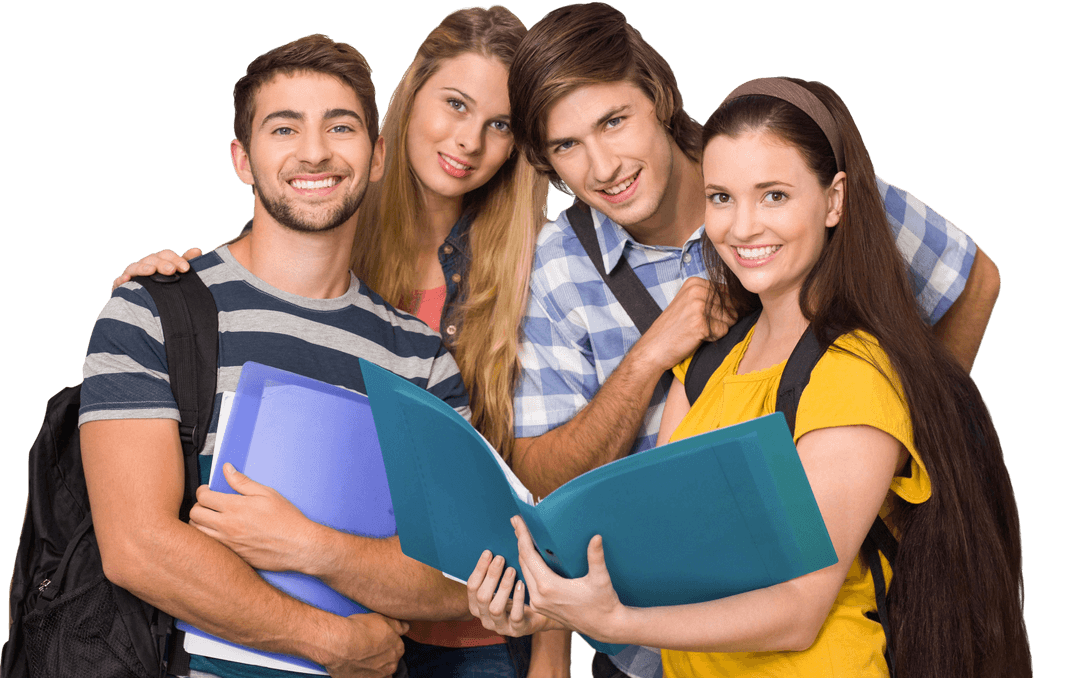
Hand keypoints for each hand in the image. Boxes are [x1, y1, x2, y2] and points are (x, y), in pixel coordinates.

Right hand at [111, 247, 201, 291]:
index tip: (186, 268)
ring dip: (142, 268)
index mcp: (159, 262)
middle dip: (162, 264)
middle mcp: (145, 266)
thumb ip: (185, 264)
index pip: (166, 255)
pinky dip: (121, 279)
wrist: (148, 309)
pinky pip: (119, 282)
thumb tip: (197, 250)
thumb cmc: (165, 289)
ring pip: (134, 267)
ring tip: (151, 270)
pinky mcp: (121, 286)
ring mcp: (132, 275)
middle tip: (171, 270)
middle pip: (152, 259)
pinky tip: (126, 279)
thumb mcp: (177, 277)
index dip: (176, 259)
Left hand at [189, 463, 321, 572]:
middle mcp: (226, 526)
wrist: (297, 545)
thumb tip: (227, 469)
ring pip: (197, 533)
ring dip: (199, 523)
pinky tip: (219, 533)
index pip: (202, 497)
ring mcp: (227, 543)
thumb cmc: (286, 519)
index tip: (207, 490)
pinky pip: (209, 546)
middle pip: (194, 514)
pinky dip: (208, 538)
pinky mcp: (232, 555)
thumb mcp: (267, 493)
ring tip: (211, 518)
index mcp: (235, 507)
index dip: (202, 490)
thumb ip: (243, 482)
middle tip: (207, 504)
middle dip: (198, 506)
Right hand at [322, 613, 407, 677]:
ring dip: (375, 669)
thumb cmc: (359, 630)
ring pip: (381, 674)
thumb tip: (405, 627)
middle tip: (368, 651)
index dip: (387, 645)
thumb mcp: (381, 618)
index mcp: (397, 648)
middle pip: (389, 663)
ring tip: (362, 661)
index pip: (397, 648)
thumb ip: (396, 625)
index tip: (378, 642)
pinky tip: (357, 669)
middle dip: (381, 658)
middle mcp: (391, 665)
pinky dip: (365, 675)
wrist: (340, 644)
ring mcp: (378, 676)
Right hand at [466, 550, 563, 636]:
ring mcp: (500, 626)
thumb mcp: (501, 585)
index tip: (488, 552)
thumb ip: (494, 573)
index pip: (472, 587)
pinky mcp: (516, 630)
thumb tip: (493, 549)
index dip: (479, 569)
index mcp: (477, 605)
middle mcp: (485, 617)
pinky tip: (522, 585)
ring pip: (496, 608)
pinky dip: (518, 599)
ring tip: (511, 570)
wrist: (537, 615)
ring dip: (503, 587)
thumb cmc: (516, 596)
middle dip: (491, 576)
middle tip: (501, 558)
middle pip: (482, 597)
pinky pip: (515, 616)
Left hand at [511, 517, 623, 643]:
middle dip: (520, 541)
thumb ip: (595, 558)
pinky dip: (528, 568)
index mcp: (549, 587)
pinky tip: (530, 557)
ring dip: (523, 554)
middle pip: (523, 562)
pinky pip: (529, 582)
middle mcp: (538, 596)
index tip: (518, 520)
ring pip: (524, 572)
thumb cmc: (603, 604)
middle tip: (517, 523)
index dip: (522, 536)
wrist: (604, 627)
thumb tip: (596, 537)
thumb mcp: (600, 579)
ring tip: (522, 536)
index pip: (529, 555)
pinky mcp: (540, 607)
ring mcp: (538, 603)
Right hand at [631, 277, 732, 373]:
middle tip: (699, 325)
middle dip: (722, 319)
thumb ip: (713, 298)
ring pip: (731, 318)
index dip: (723, 309)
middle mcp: (697, 290)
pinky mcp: (700, 323)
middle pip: (732, 305)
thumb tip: (744, 301)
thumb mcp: (690, 303)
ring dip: (718, 329)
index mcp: (695, 282)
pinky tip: (696, 337)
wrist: (654, 347)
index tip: (704, 316)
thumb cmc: (675, 328)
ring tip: (698, 330)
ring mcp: (698, 306)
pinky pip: (724, 331)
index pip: (729, 292)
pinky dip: (713, 338)